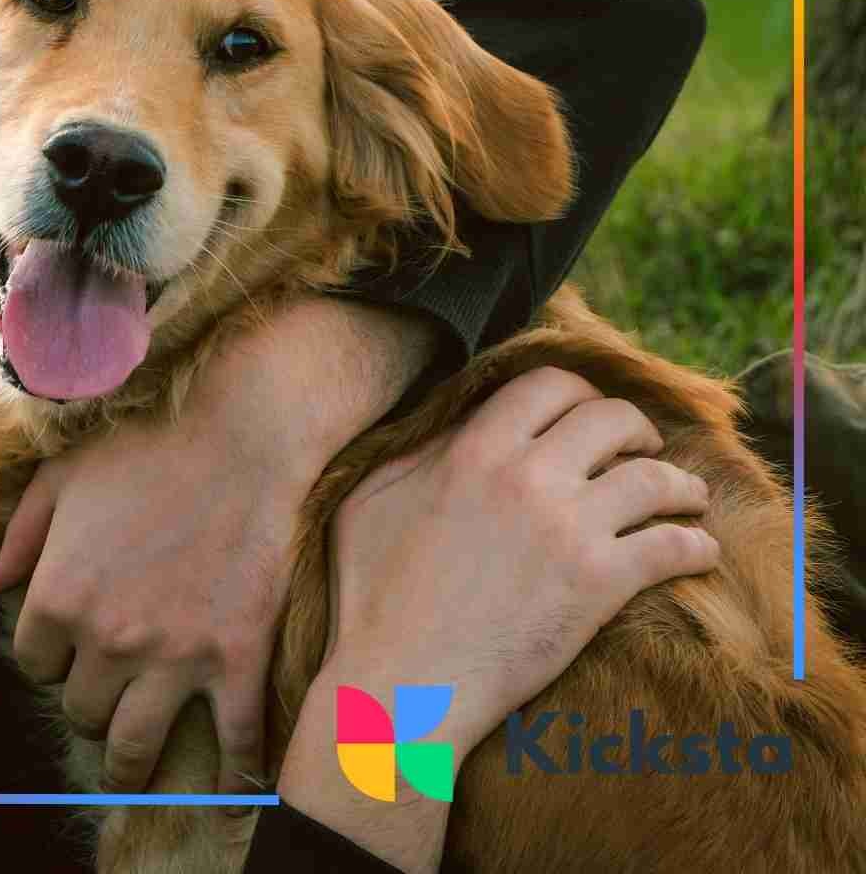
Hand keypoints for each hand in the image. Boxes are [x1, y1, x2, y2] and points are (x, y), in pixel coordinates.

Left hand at [0, 296, 438, 790]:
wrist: (243, 433)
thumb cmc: (147, 445)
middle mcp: (108, 639)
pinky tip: (232, 799)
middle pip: (82, 710)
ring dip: (130, 768)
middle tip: (104, 705)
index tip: (68, 655)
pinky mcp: (237, 659)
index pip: (35, 664)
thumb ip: (22, 535)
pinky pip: (235, 742)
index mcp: (58, 596)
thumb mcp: (63, 478)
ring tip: (131, 780)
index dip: (49, 661)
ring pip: (136, 744)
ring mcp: (175, 656)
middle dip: (88, 708)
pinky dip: (234, 781)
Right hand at [276, 366, 717, 872]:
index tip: (586, 415)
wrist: (400, 682)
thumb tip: (453, 422)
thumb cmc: (370, 597)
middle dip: (635, 429)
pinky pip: (673, 546)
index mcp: (473, 450)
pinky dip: (696, 545)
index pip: (547, 386)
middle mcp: (527, 476)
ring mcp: (568, 528)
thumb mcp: (369, 502)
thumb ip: (415, 452)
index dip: (577, 394)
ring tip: (685, 498)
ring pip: (655, 478)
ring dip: (680, 484)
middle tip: (640, 450)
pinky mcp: (600, 583)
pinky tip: (699, 551)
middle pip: (611, 419)